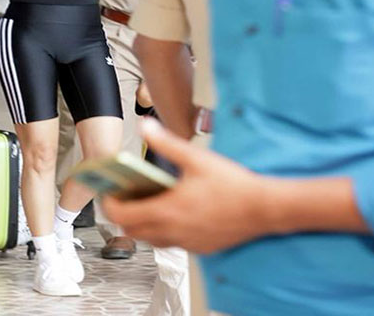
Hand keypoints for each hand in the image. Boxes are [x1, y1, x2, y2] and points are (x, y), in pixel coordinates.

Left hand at [101, 118, 270, 253]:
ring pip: (151, 240)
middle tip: (125, 196)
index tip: (108, 192)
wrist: (266, 208)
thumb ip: (166, 143)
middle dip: (123, 214)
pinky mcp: (200, 248)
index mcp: (167, 211)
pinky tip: (174, 212)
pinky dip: (164, 231)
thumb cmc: (233, 184)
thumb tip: (144, 125)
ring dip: (143, 224)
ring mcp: (187, 243)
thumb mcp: (196, 158)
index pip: (122, 215)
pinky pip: (171, 243)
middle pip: (132, 231)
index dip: (109, 204)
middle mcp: (173, 232)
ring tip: (148, 202)